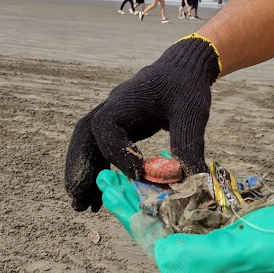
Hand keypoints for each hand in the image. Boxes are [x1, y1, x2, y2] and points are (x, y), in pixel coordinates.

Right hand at [65, 35, 219, 210]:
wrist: (183, 68)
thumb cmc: (186, 87)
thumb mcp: (192, 114)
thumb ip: (190, 145)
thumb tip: (195, 182)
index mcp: (126, 100)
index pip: (107, 128)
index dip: (117, 153)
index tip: (137, 174)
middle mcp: (111, 107)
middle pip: (84, 137)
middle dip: (80, 168)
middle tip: (78, 199)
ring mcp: (111, 116)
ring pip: (86, 144)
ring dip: (83, 173)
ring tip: (82, 204)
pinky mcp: (117, 126)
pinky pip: (98, 148)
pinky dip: (96, 169)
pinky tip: (98, 194)